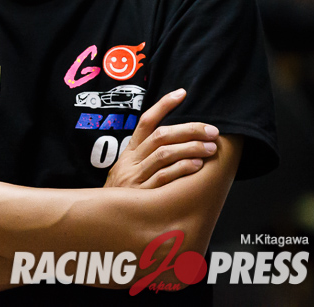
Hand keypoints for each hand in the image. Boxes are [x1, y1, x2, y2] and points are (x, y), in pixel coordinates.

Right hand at [104, 88, 219, 188]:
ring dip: (190, 148)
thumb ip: (147, 156)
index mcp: (129, 152)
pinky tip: (197, 166)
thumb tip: (179, 141)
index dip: (163, 106)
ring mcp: (136, 177)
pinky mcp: (142, 195)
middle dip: (189, 130)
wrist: (102, 221)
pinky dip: (182, 169)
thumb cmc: (124, 195)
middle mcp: (131, 161)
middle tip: (211, 130)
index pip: (145, 122)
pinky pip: (164, 177)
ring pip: (164, 154)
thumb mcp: (128, 171)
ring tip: (210, 147)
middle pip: (160, 136)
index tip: (182, 93)